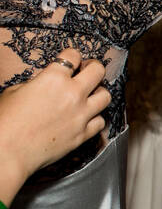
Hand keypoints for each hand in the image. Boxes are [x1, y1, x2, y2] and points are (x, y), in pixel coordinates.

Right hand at [0, 48, 108, 188]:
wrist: (6, 152)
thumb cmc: (4, 122)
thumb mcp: (14, 92)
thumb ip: (36, 83)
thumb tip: (45, 82)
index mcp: (53, 79)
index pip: (72, 56)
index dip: (71, 56)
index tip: (71, 59)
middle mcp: (72, 94)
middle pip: (98, 71)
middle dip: (93, 67)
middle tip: (88, 69)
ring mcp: (81, 114)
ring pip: (106, 96)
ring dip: (98, 92)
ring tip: (90, 94)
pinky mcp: (83, 134)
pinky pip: (100, 121)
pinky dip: (95, 117)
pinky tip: (87, 117)